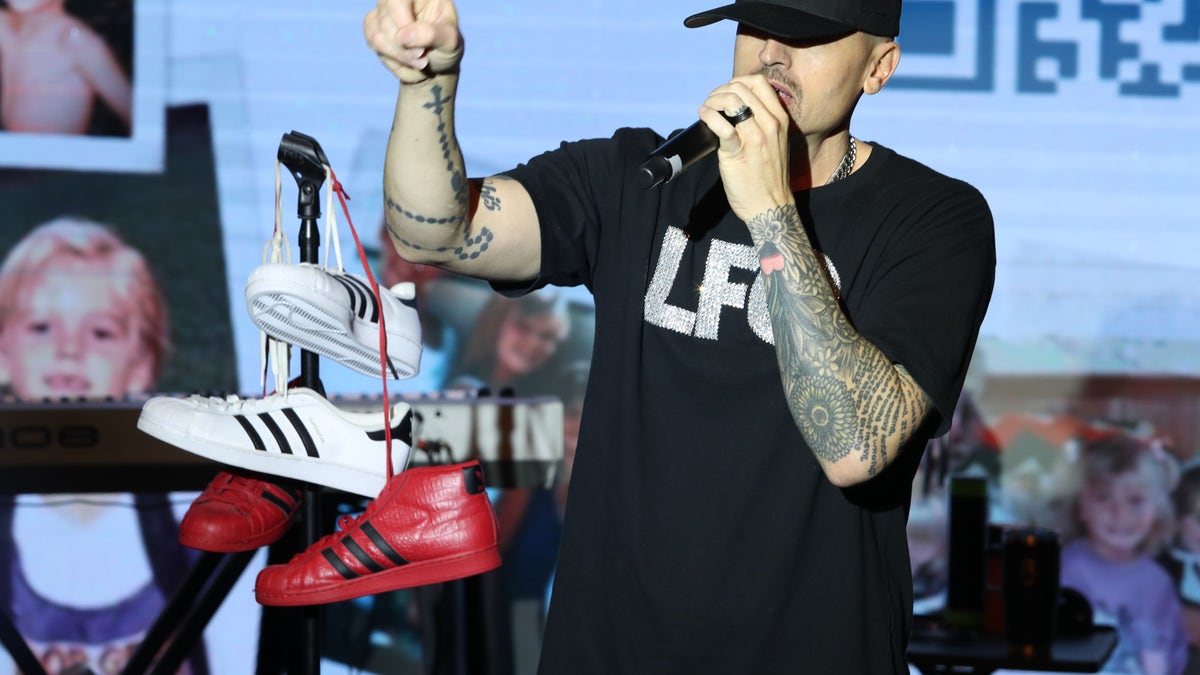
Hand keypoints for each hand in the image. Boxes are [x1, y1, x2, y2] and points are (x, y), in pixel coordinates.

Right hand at [364, 0, 463, 83]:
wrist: (438, 64)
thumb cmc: (447, 47)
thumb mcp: (450, 41)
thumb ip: (431, 34)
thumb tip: (403, 36)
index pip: (397, 1)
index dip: (403, 25)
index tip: (420, 50)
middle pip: (385, 20)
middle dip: (403, 49)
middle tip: (423, 61)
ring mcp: (384, 9)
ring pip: (376, 35)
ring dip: (398, 56)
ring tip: (418, 63)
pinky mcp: (374, 25)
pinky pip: (372, 43)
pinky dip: (391, 59)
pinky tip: (406, 61)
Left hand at [698, 75, 792, 221]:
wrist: (770, 207)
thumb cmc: (769, 177)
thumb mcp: (776, 143)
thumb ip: (763, 124)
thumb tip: (737, 109)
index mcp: (780, 119)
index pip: (759, 82)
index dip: (737, 82)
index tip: (726, 93)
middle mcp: (770, 124)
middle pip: (742, 87)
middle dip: (721, 90)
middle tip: (711, 102)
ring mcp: (755, 138)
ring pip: (732, 100)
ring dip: (713, 100)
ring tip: (706, 109)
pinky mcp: (738, 152)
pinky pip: (721, 125)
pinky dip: (708, 116)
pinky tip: (703, 117)